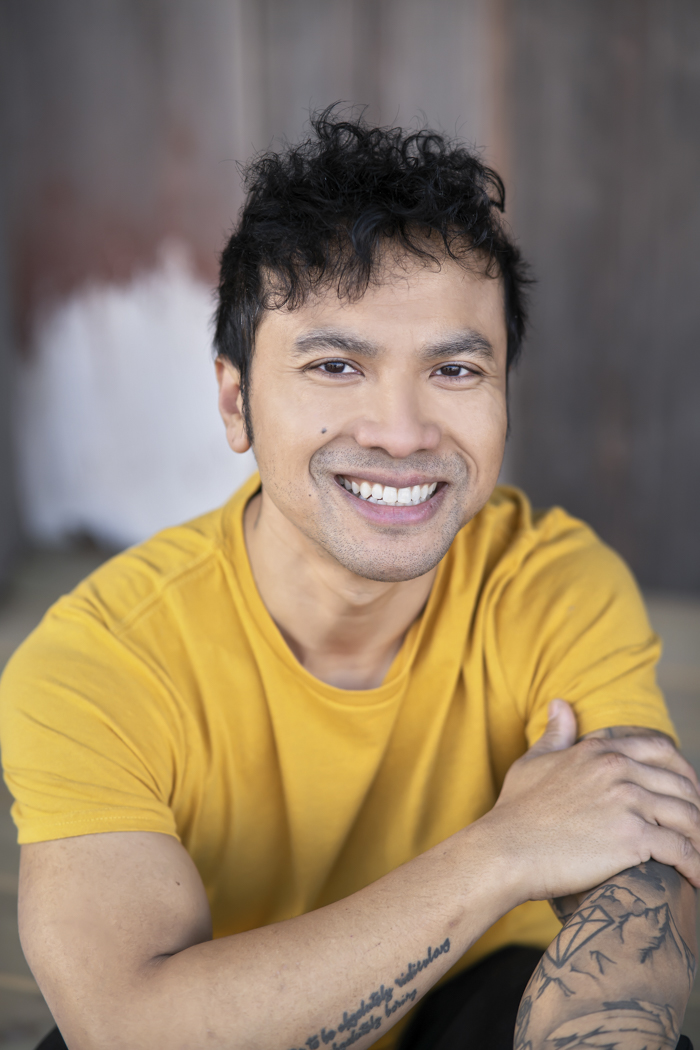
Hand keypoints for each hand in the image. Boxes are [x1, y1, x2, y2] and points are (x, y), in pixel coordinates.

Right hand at [482, 700, 699, 900]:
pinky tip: (695, 878)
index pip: (660, 750)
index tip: (688, 792)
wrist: (505, 849)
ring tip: (699, 857)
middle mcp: (617, 769)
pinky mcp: (632, 838)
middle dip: (697, 807)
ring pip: (688, 817)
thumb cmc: (515, 811)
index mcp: (598, 751)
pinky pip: (681, 850)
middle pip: (681, 784)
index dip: (682, 771)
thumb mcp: (533, 762)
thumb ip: (555, 734)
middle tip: (697, 830)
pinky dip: (695, 865)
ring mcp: (627, 802)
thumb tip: (560, 704)